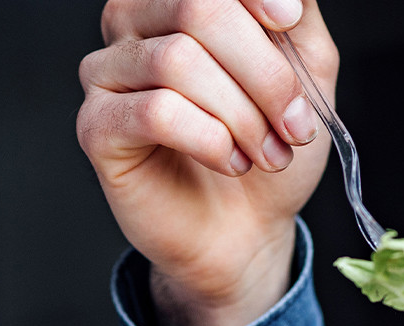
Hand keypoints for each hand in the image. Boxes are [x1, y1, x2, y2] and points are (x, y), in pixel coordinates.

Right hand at [77, 0, 335, 325]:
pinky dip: (210, 141)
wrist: (247, 226)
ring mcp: (106, 71)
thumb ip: (297, 15)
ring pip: (178, 61)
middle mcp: (133, 20)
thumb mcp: (306, 69)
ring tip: (266, 151)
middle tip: (294, 122)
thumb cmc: (269, 142)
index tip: (288, 22)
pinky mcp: (96, 126)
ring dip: (242, 115)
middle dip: (263, 71)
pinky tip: (230, 161)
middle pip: (198, 8)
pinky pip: (156, 112)